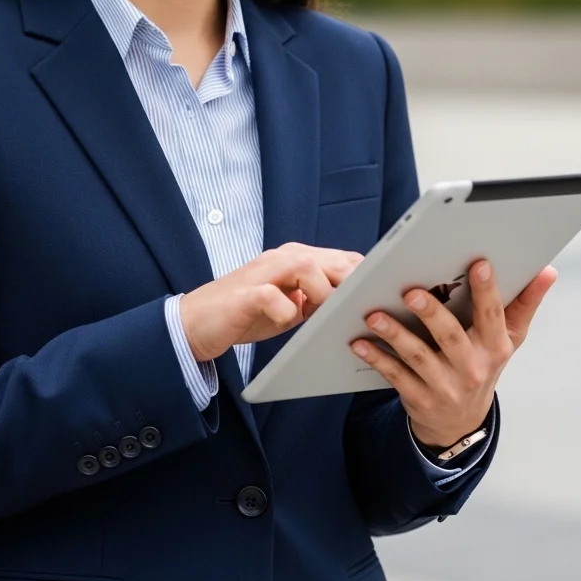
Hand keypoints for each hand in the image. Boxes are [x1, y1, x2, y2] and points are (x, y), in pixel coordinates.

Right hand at [180, 242, 363, 362]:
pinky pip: (275, 297)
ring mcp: (263, 272)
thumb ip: (317, 299)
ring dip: (322, 294)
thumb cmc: (248, 314)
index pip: (343, 259)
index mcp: (296, 259)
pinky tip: (287, 322)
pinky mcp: (246, 293)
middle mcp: (282, 258)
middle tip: (362, 311)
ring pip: (306, 268)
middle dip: (352, 285)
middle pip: (331, 260)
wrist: (197, 322)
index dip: (365, 278)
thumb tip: (356, 308)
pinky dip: (286, 311)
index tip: (383, 299)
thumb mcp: (291, 305)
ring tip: (324, 317)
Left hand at [350, 260, 557, 447]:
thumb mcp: (508, 339)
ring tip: (374, 315)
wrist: (460, 422)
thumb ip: (525, 304)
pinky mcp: (419, 398)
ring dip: (395, 335)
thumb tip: (547, 271)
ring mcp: (444, 386)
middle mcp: (471, 368)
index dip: (488, 291)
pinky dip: (376, 359)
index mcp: (495, 347)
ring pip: (418, 357)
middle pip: (451, 337)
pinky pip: (395, 376)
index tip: (479, 264)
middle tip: (411, 291)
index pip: (493, 316)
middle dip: (431, 313)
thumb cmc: (483, 366)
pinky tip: (359, 342)